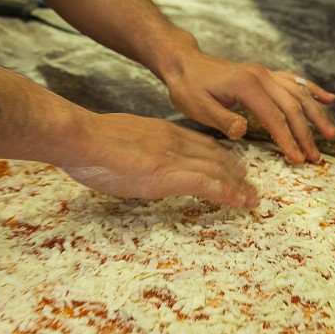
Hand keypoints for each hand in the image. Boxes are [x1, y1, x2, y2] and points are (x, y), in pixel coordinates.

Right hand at [62, 112, 258, 207]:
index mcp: (161, 131)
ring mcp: (172, 157)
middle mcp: (173, 141)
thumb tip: (133, 160)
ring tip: (253, 199)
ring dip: (238, 186)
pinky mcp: (167, 174)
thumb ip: (134, 149)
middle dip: (234, 172)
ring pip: (217, 170)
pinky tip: (241, 202)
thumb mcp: (118, 139)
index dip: (219, 157)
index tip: (231, 167)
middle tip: (249, 185)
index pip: (199, 144)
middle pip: (214, 156)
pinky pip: (207, 183)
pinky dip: (227, 193)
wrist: (82, 138)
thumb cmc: (89, 142)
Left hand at [164, 53, 334, 162]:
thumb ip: (222, 119)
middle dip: (305, 133)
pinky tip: (329, 99)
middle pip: (292, 106)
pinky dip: (312, 90)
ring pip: (299, 93)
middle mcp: (261, 76)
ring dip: (316, 115)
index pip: (275, 117)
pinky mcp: (263, 75)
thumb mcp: (198, 107)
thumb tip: (243, 131)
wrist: (183, 63)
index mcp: (247, 86)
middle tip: (315, 157)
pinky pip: (294, 81)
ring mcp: (264, 74)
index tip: (297, 158)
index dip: (287, 139)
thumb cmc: (188, 87)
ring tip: (330, 134)